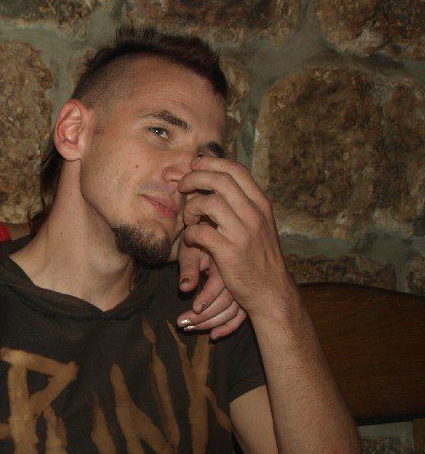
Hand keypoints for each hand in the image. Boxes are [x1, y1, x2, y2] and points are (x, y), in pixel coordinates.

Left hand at [177, 237, 246, 339]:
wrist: (212, 235)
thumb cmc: (195, 242)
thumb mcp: (189, 250)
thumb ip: (188, 268)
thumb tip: (185, 287)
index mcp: (225, 260)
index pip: (219, 284)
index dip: (207, 298)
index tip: (194, 309)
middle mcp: (237, 275)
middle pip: (227, 302)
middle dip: (205, 316)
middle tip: (183, 324)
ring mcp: (243, 286)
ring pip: (234, 310)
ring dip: (214, 323)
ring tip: (191, 328)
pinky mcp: (243, 295)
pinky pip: (241, 315)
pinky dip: (229, 327)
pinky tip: (215, 335)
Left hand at [178, 156, 297, 318]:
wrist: (271, 291)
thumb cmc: (260, 257)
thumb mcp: (259, 224)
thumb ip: (242, 204)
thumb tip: (217, 181)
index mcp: (261, 204)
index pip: (236, 170)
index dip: (211, 163)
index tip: (195, 165)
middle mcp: (254, 214)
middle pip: (220, 180)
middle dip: (195, 178)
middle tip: (182, 186)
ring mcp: (243, 233)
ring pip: (209, 203)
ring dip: (191, 207)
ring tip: (189, 218)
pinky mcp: (229, 252)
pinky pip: (201, 232)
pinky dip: (190, 233)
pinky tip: (192, 239)